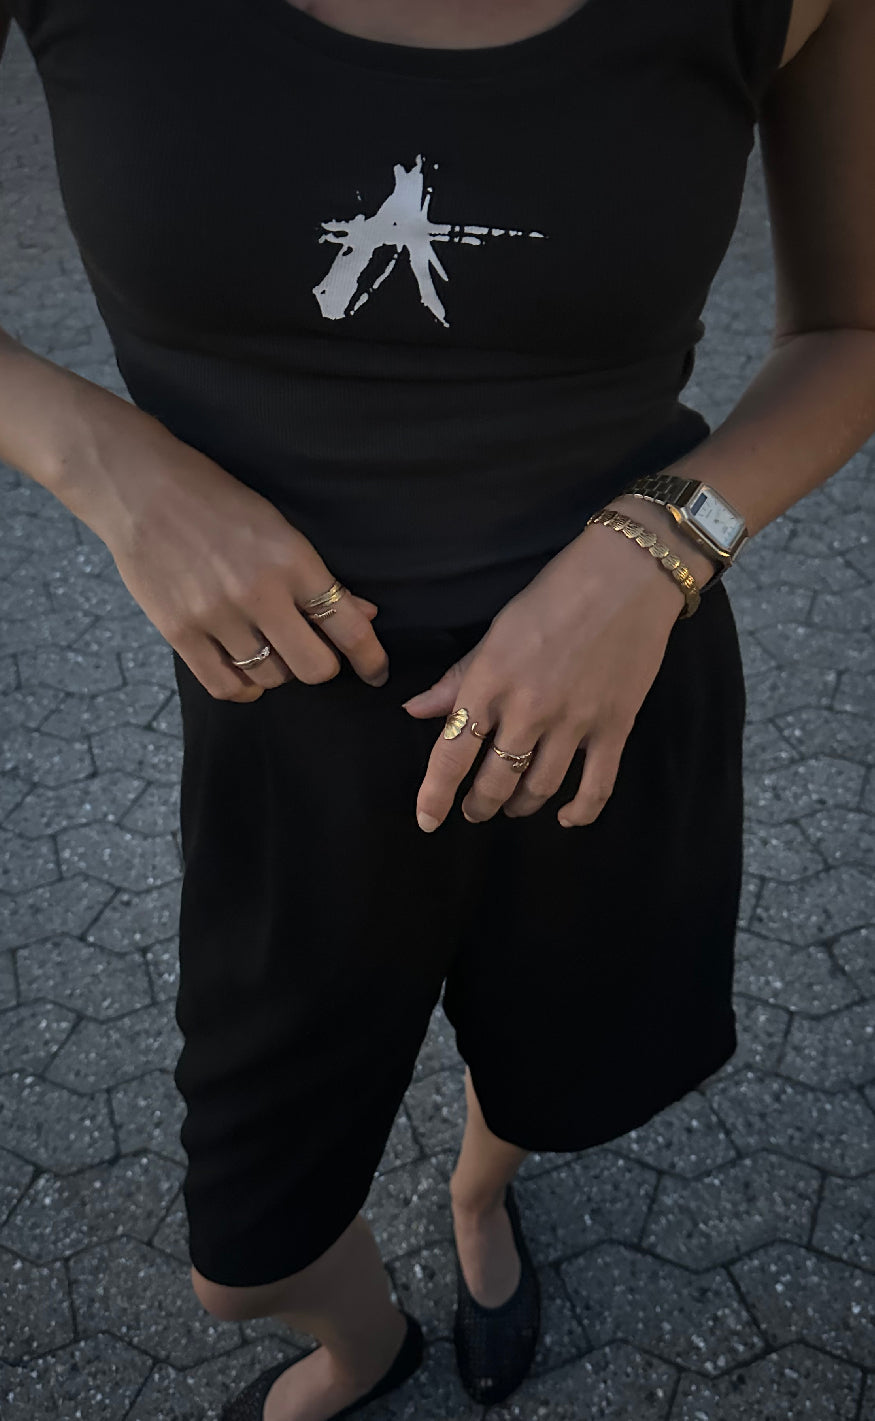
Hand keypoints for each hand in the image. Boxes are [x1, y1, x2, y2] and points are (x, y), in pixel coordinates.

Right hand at [82, 413, 389, 700]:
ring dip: (279, 669)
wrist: (140, 487)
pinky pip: (226, 686)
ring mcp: (216, 616)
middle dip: (321, 665)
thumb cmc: (218, 501)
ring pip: (272, 677)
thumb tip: (363, 616)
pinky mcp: (179, 632)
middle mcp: (258, 593)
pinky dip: (244, 687)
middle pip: (314, 668)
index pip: (347, 628)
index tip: (376, 673)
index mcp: (291, 560)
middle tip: (312, 651)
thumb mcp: (279, 527)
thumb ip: (319, 578)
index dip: (370, 659)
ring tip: (269, 645)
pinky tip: (245, 671)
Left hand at [401, 509, 710, 829]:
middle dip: (479, 804)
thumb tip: (416, 711)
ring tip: (512, 805)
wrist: (628, 574)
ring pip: (538, 788)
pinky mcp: (614, 727)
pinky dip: (578, 811)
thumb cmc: (555, 594)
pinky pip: (595, 786)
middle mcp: (529, 708)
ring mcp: (574, 721)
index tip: (427, 819)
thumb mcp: (497, 631)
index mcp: (491, 680)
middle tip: (475, 810)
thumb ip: (459, 678)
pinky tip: (563, 817)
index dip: (435, 793)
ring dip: (519, 806)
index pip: (452, 751)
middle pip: (495, 780)